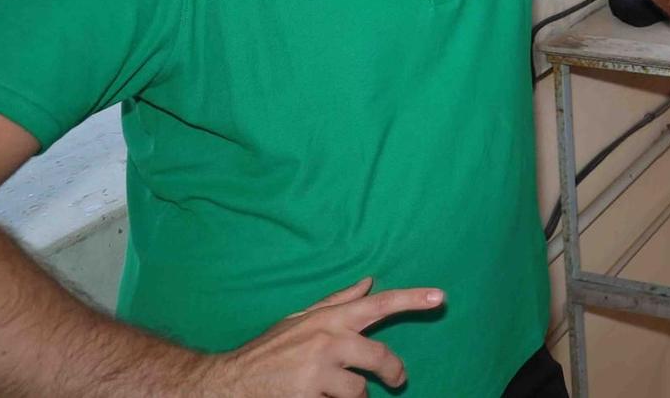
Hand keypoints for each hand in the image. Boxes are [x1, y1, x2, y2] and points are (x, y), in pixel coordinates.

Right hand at [195, 278, 443, 396]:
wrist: (229, 383)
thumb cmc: (269, 350)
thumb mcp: (300, 320)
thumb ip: (338, 302)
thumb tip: (368, 282)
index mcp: (329, 319)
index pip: (379, 304)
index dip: (412, 299)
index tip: (440, 297)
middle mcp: (328, 341)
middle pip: (380, 357)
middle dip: (394, 371)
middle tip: (398, 379)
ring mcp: (318, 371)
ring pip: (359, 391)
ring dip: (354, 395)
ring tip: (337, 392)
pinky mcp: (309, 397)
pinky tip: (317, 397)